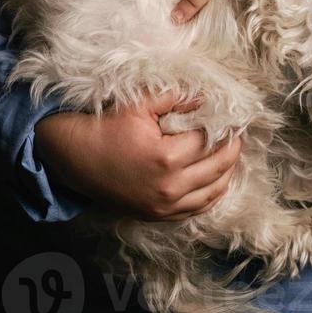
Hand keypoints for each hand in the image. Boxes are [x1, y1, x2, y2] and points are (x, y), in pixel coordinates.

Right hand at [33, 92, 242, 221]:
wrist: (74, 158)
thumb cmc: (107, 127)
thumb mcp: (140, 104)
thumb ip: (178, 97)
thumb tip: (207, 96)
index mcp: (167, 158)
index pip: (209, 139)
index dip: (222, 124)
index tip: (231, 114)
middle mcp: (170, 188)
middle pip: (219, 166)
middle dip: (232, 146)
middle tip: (236, 130)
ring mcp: (164, 207)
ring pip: (214, 191)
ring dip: (227, 170)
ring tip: (230, 150)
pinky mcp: (158, 216)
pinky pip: (198, 208)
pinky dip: (213, 192)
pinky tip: (217, 177)